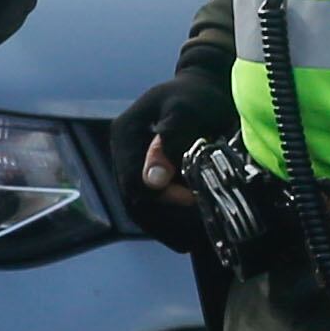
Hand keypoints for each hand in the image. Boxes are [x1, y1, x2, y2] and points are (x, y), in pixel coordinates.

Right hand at [115, 71, 230, 252]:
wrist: (207, 87)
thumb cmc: (199, 95)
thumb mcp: (188, 108)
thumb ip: (172, 137)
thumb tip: (154, 178)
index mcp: (125, 133)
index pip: (131, 180)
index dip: (159, 198)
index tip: (192, 201)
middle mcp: (123, 152)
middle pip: (133, 199)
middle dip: (163, 220)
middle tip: (193, 236)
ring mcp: (133, 164)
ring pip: (141, 208)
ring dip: (165, 227)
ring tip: (191, 242)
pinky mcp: (147, 174)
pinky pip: (152, 205)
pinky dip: (169, 222)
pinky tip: (188, 235)